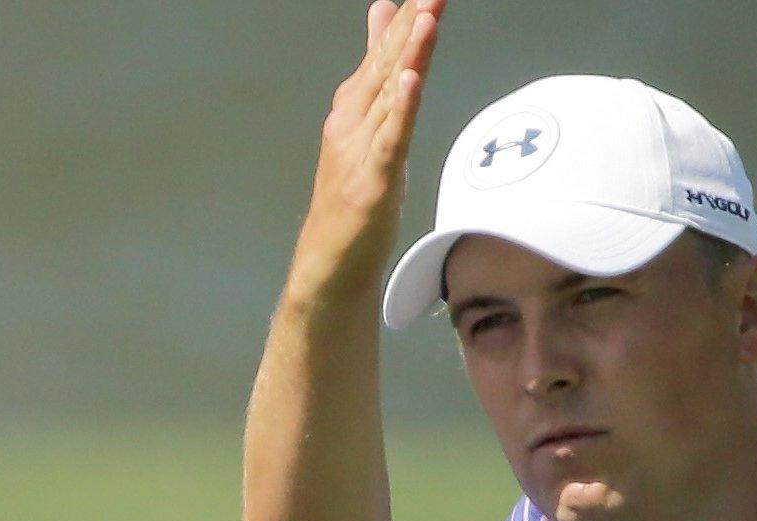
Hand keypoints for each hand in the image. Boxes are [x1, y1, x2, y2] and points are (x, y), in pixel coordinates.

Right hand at [287, 0, 445, 302]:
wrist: (329, 259)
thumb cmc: (352, 192)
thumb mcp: (371, 125)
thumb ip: (378, 68)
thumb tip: (385, 13)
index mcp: (354, 105)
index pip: (386, 51)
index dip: (409, 16)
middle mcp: (353, 120)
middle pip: (389, 63)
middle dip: (413, 23)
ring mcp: (360, 149)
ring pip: (391, 95)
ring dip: (410, 55)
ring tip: (427, 17)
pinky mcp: (371, 181)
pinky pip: (390, 140)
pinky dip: (401, 110)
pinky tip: (411, 82)